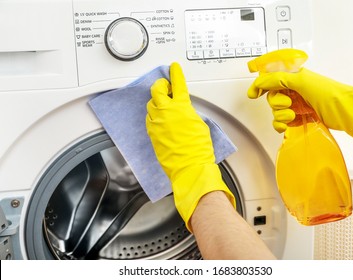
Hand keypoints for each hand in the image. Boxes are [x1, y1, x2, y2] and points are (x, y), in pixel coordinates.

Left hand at [146, 62, 235, 229]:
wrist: (190, 166)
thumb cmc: (198, 148)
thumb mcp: (199, 124)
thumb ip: (188, 113)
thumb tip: (183, 112)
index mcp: (181, 107)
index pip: (177, 84)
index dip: (176, 74)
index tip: (174, 67)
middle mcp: (166, 112)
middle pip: (156, 90)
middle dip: (161, 86)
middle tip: (166, 87)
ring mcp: (156, 123)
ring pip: (150, 105)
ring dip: (157, 102)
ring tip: (164, 106)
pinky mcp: (152, 134)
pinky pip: (149, 119)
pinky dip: (154, 116)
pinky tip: (160, 120)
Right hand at [248, 68, 352, 150]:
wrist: (344, 111)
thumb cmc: (328, 93)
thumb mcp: (300, 80)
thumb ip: (277, 79)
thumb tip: (259, 82)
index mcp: (293, 77)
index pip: (270, 79)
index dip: (260, 86)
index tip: (252, 94)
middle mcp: (294, 90)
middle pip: (271, 97)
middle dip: (276, 103)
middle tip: (287, 104)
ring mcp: (297, 104)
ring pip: (276, 111)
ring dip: (280, 115)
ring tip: (292, 115)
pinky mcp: (300, 118)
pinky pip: (282, 122)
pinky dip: (282, 125)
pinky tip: (287, 125)